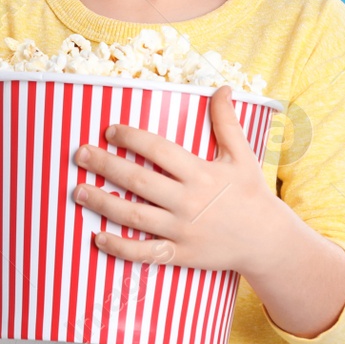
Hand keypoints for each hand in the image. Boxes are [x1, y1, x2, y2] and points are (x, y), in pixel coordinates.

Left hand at [73, 85, 285, 274]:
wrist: (266, 240)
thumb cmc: (250, 193)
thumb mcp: (243, 155)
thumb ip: (227, 122)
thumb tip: (222, 88)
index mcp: (201, 173)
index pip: (159, 151)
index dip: (132, 138)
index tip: (109, 130)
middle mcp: (188, 201)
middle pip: (139, 182)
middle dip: (106, 166)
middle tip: (80, 154)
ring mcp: (182, 230)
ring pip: (135, 216)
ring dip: (102, 204)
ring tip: (78, 191)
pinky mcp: (180, 255)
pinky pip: (144, 253)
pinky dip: (120, 247)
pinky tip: (97, 237)